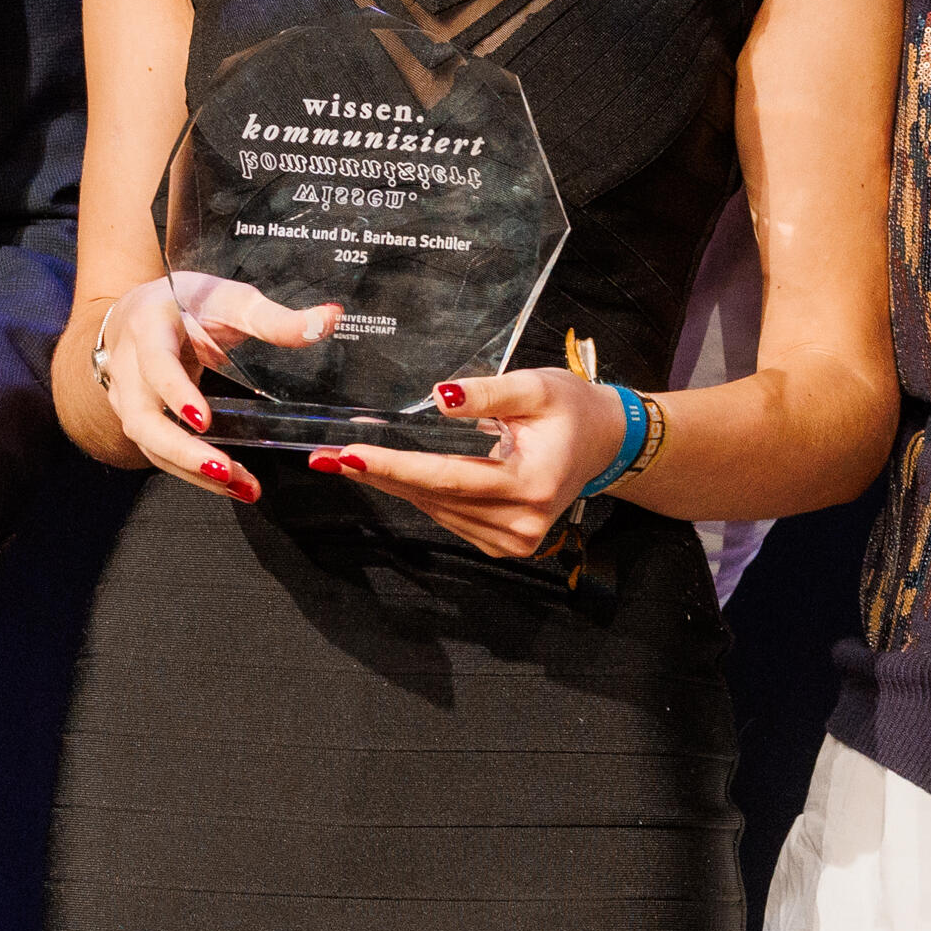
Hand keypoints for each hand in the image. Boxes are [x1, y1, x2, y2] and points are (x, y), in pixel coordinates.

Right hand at [73, 271, 339, 505]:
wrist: (138, 313)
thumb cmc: (190, 303)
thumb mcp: (229, 300)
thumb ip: (275, 318)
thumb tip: (331, 319)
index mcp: (148, 328)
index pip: (156, 365)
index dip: (176, 393)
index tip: (203, 420)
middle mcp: (128, 368)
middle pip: (143, 419)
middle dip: (182, 452)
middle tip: (224, 471)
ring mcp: (126, 399)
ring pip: (151, 445)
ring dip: (194, 472)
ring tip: (243, 488)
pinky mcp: (138, 423)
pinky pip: (160, 453)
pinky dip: (194, 473)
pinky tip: (233, 485)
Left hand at [308, 368, 623, 558]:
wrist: (603, 441)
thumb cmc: (570, 409)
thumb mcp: (533, 387)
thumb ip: (485, 392)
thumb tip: (439, 395)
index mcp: (532, 485)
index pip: (448, 478)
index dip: (394, 466)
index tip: (349, 455)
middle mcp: (522, 523)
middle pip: (434, 498)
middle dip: (379, 474)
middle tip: (327, 458)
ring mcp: (514, 541)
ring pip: (436, 510)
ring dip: (396, 484)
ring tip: (354, 459)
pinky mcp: (506, 544)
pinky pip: (449, 517)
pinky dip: (423, 495)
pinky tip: (399, 474)